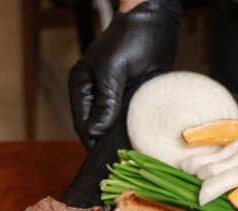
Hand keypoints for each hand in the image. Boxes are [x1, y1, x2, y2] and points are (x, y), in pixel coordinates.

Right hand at [68, 0, 181, 148]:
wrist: (155, 22)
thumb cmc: (130, 39)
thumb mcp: (113, 70)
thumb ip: (105, 101)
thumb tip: (96, 132)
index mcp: (82, 87)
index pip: (82, 124)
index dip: (92, 142)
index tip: (105, 159)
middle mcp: (95, 95)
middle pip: (96, 129)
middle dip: (106, 144)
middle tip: (120, 161)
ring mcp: (113, 99)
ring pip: (113, 128)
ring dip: (121, 140)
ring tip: (131, 156)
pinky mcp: (130, 100)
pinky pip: (129, 121)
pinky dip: (133, 132)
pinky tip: (140, 142)